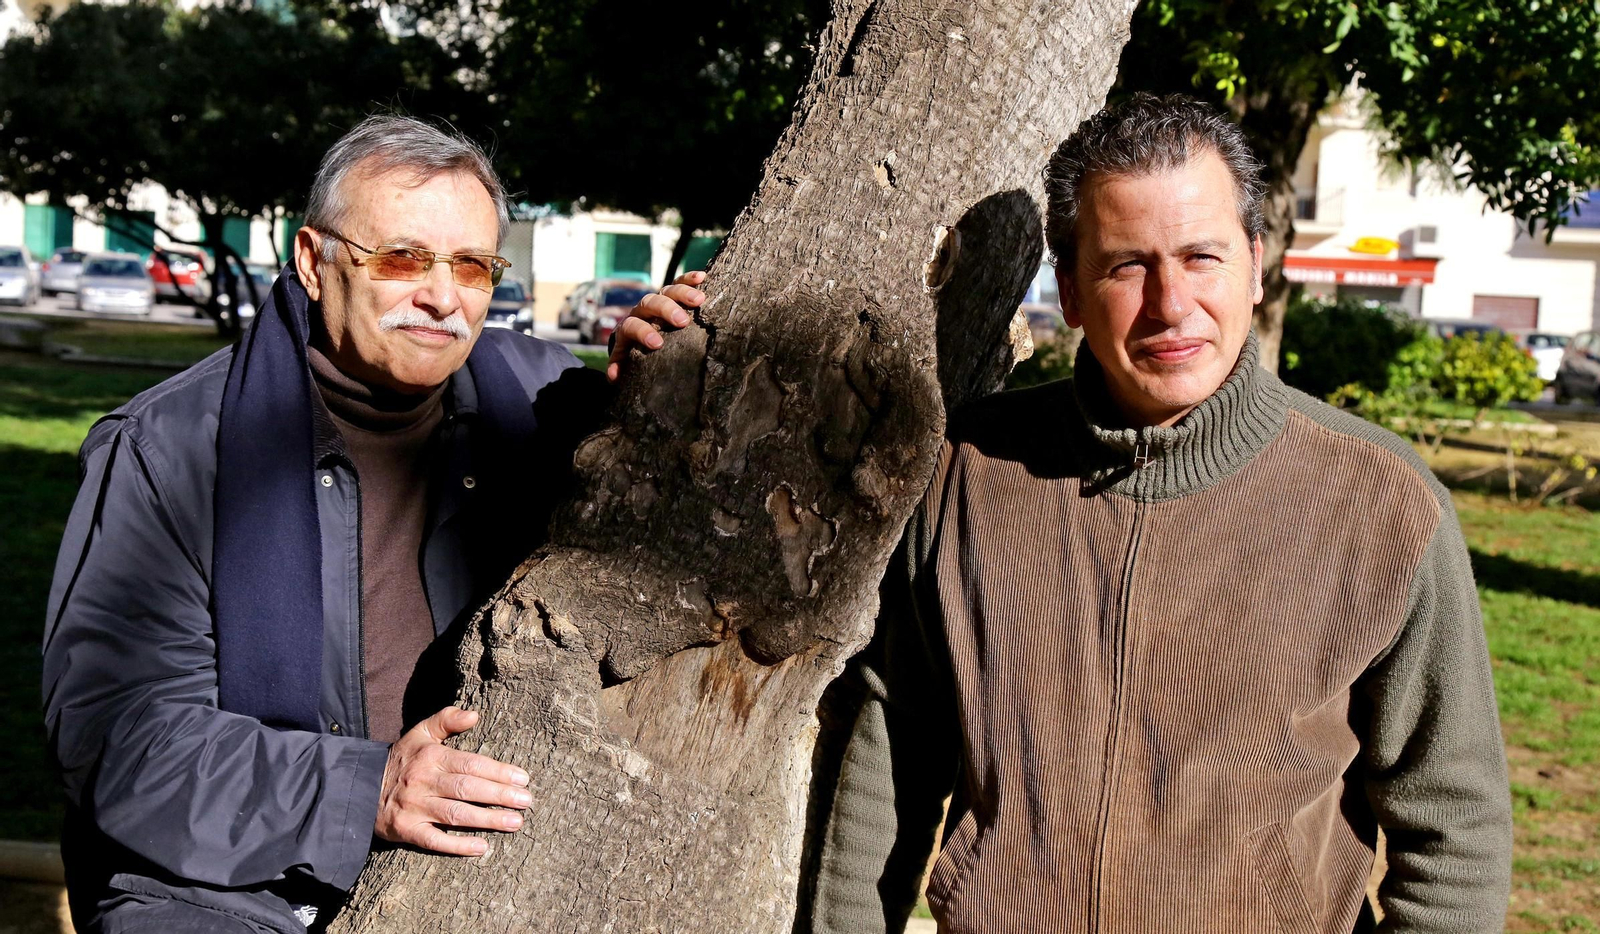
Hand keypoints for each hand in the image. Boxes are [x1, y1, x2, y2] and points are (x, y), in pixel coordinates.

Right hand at [374, 706, 531, 855]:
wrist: (361, 787)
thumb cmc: (402, 760)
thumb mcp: (420, 733)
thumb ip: (447, 720)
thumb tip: (474, 715)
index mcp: (431, 757)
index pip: (471, 764)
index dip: (498, 771)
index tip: (523, 778)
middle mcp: (423, 782)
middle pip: (467, 789)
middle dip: (500, 795)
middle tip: (527, 801)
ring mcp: (414, 807)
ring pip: (456, 814)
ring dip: (488, 820)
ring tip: (515, 822)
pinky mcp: (406, 830)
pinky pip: (434, 840)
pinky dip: (458, 846)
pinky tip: (481, 848)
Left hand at [607, 270, 705, 381]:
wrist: (636, 332)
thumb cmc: (633, 348)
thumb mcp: (624, 357)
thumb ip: (619, 364)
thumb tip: (614, 376)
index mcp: (629, 326)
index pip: (632, 325)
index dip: (643, 332)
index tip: (657, 343)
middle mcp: (642, 310)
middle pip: (650, 303)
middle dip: (666, 310)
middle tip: (683, 321)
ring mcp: (656, 300)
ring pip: (666, 290)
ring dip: (682, 292)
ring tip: (699, 299)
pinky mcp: (670, 294)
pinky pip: (678, 282)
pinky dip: (688, 278)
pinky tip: (701, 277)